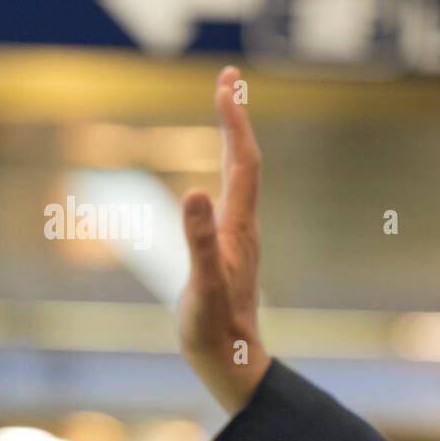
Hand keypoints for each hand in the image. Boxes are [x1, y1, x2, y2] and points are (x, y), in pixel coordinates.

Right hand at [179, 66, 271, 413]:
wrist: (231, 362)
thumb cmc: (214, 330)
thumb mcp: (201, 286)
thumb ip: (197, 240)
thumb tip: (193, 192)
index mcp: (238, 228)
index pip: (243, 162)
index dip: (235, 121)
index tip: (227, 83)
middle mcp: (244, 226)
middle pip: (246, 161)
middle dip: (236, 117)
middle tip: (229, 78)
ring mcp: (238, 237)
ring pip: (241, 176)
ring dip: (234, 138)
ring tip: (227, 108)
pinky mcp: (229, 249)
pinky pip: (231, 195)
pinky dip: (226, 168)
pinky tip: (220, 170)